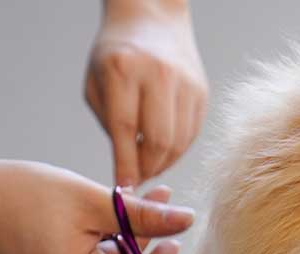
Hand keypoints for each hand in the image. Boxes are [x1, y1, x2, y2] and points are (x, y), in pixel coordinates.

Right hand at [0, 160, 192, 253]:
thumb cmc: (18, 193)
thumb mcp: (89, 199)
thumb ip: (141, 215)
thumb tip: (186, 220)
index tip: (172, 228)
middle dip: (142, 237)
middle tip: (158, 196)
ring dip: (122, 238)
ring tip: (130, 197)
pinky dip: (97, 247)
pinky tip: (99, 216)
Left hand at [85, 0, 206, 186]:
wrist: (152, 19)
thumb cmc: (115, 56)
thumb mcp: (97, 84)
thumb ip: (110, 126)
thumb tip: (127, 172)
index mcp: (124, 69)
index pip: (126, 130)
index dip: (126, 165)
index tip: (124, 188)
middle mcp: (159, 75)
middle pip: (159, 142)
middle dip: (147, 169)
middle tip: (137, 178)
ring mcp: (185, 83)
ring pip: (179, 143)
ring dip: (163, 163)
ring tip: (148, 166)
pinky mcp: (202, 92)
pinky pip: (191, 134)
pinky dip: (177, 150)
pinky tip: (163, 149)